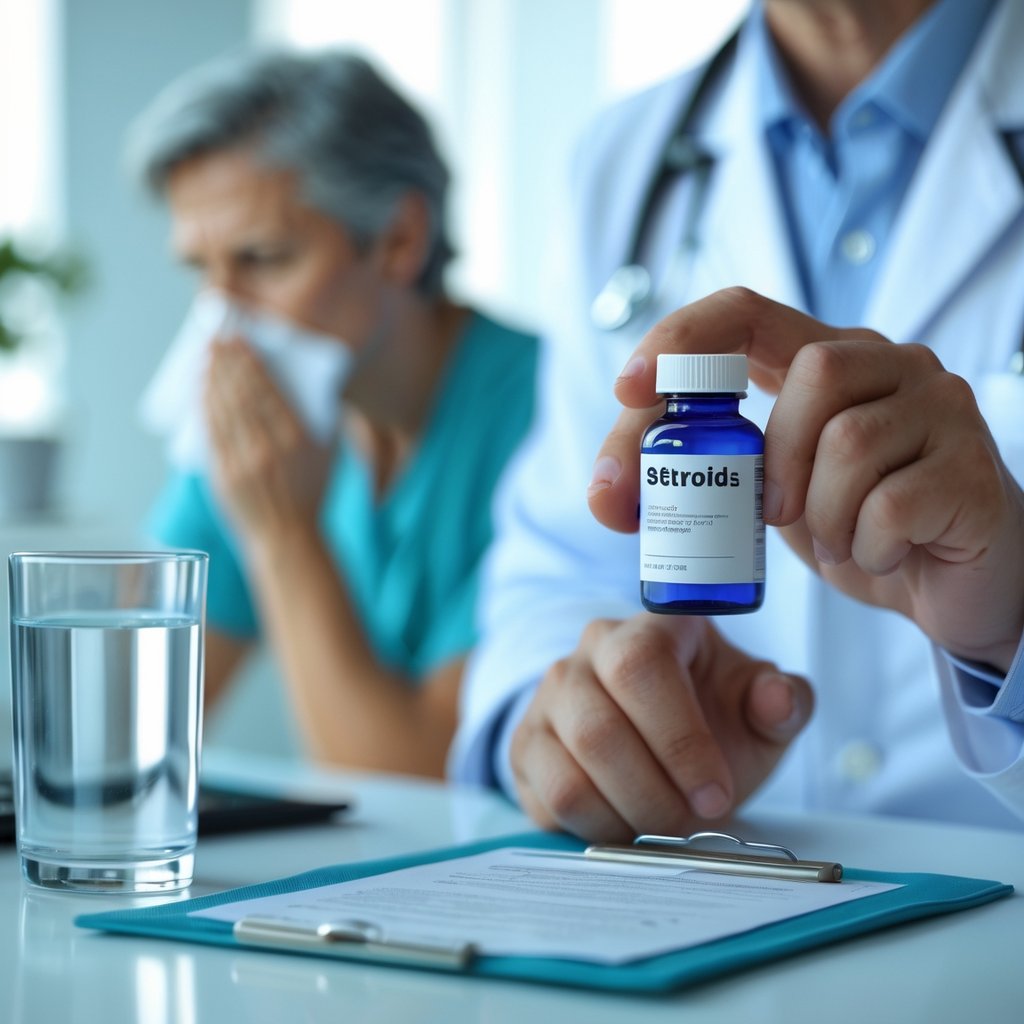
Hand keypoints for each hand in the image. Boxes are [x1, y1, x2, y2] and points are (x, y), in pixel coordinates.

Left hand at [204, 336, 334, 547]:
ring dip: (212, 379)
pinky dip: (204, 407)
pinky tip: (202, 390)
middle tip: (216, 339)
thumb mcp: (328, 452)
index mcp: (297, 438)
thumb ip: (321, 415)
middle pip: (240, 394)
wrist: (289, 538)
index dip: (249, 361)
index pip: (266, 389)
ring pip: (222, 410)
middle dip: (226, 363)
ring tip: (207, 357)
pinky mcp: (222, 476)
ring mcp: (242, 463)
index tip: (239, 340)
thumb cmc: (312, 493)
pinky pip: (210, 433)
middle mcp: (267, 448)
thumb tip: (308, 379)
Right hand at [511, 613, 812, 840]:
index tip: (717, 793)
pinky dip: (598, 828)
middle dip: (655, 794)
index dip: (679, 739)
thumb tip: (779, 697)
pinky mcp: (527, 746)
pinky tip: (629, 822)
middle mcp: (586, 655)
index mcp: (647, 629)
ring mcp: (548, 700)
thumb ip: (781, 701)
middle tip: (692, 822)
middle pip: (598, 730)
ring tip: (664, 823)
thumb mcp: (756, 709)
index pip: (641, 668)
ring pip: (571, 772)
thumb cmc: (712, 717)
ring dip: (627, 816)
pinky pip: (550, 799)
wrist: (658, 735)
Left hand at [588, 287, 1023, 670]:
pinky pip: (893, 504)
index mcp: (825, 357)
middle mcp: (889, 364)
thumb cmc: (850, 523)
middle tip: (771, 512)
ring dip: (820, 514)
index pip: (747, 309)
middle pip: (814, 373)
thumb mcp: (765, 494)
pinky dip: (863, 545)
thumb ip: (700, 479)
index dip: (683, 336)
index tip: (628, 388)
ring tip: (836, 539)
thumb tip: (604, 496)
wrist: (948, 582)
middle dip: (772, 458)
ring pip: (850, 440)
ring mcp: (939, 409)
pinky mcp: (971, 470)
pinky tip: (877, 553)